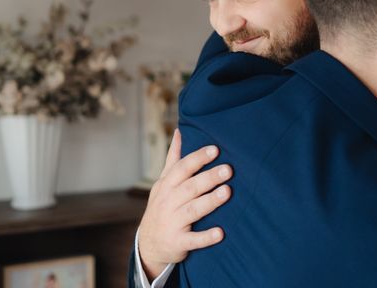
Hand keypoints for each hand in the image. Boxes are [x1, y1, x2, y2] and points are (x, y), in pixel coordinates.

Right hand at [138, 129, 232, 280]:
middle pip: (190, 187)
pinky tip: (221, 233)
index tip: (215, 149)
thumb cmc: (162, 206)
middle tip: (228, 169)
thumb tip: (179, 132)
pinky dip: (206, 237)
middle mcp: (168, 202)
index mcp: (167, 185)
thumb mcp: (163, 182)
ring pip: (193, 210)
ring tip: (227, 192)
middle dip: (209, 177)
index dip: (198, 158)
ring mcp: (173, 223)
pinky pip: (193, 240)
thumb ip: (173, 158)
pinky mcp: (178, 243)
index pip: (182, 168)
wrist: (148, 244)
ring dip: (210, 201)